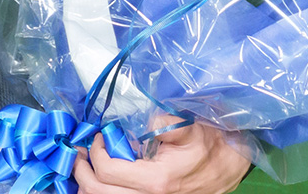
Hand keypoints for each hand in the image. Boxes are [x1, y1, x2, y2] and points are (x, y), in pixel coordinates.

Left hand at [74, 118, 250, 193]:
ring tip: (84, 169)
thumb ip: (166, 123)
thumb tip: (145, 121)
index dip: (96, 152)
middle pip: (99, 193)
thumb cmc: (209, 145)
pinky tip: (98, 182)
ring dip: (88, 187)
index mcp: (157, 180)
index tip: (97, 137)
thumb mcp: (189, 128)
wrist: (229, 166)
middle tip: (78, 155)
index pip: (108, 170)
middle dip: (82, 173)